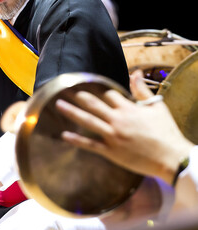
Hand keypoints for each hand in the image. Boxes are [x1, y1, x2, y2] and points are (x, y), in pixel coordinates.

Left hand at [55, 76, 192, 184]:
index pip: (110, 94)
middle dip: (79, 96)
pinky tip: (65, 135)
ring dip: (72, 112)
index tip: (90, 86)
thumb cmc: (165, 132)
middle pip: (94, 104)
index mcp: (128, 109)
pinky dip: (77, 140)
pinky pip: (91, 144)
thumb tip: (135, 72)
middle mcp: (118, 120)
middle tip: (65, 89)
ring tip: (58, 104)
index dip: (102, 90)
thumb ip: (142, 90)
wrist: (170, 158)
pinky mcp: (112, 152)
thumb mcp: (157, 107)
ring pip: (88, 121)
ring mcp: (113, 136)